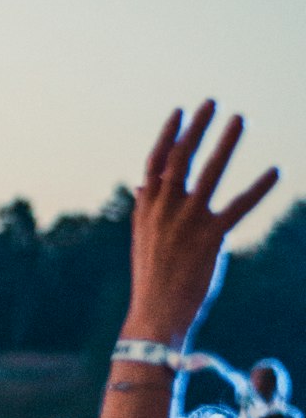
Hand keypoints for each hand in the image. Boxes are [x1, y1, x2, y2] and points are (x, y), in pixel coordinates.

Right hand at [124, 101, 278, 348]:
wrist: (156, 315)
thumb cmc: (152, 279)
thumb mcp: (142, 239)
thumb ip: (145, 209)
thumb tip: (144, 186)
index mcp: (148, 208)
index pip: (156, 161)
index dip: (169, 134)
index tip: (181, 111)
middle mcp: (165, 209)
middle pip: (181, 157)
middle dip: (197, 128)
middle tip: (212, 102)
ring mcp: (187, 221)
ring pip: (210, 172)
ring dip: (226, 142)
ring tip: (240, 119)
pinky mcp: (210, 238)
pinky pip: (239, 206)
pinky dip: (258, 188)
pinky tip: (275, 171)